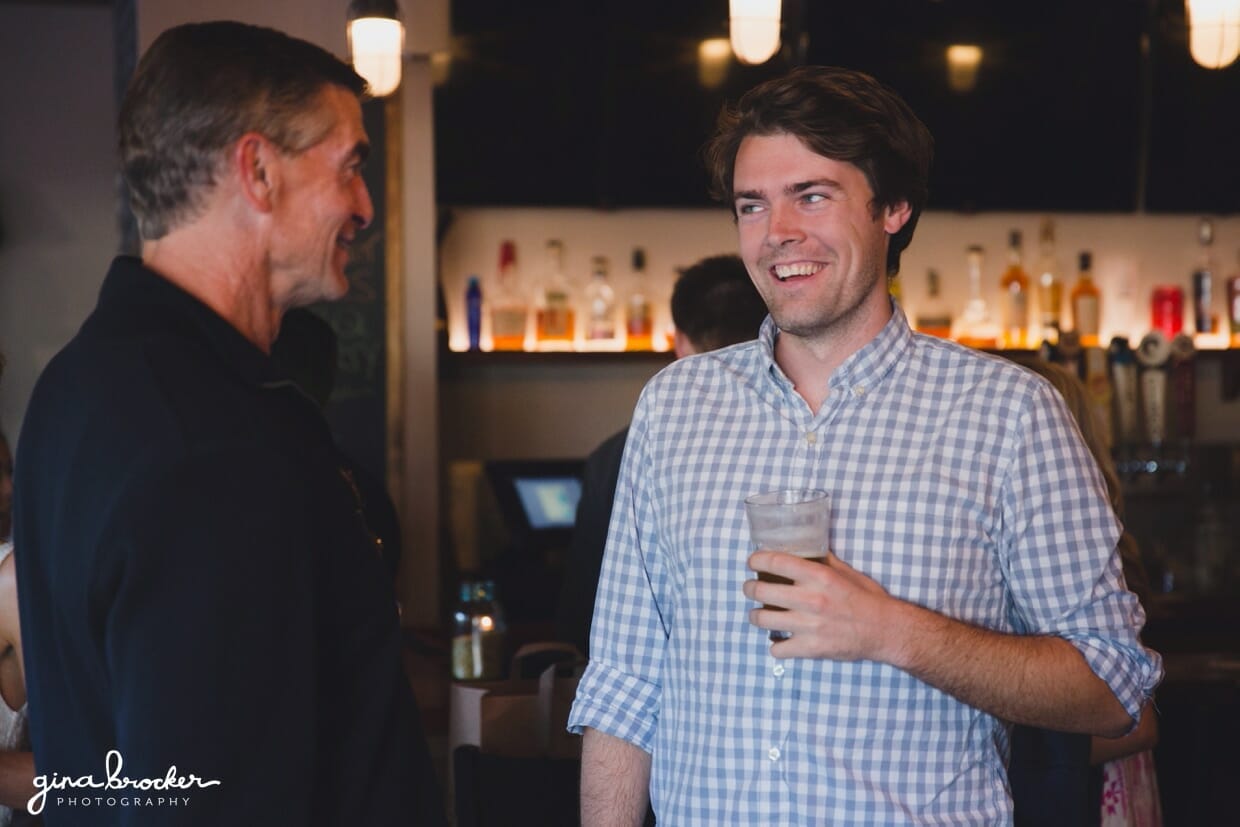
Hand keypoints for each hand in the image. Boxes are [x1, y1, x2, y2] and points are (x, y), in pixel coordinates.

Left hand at [742, 550, 892, 660]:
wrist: (886, 631)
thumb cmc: (867, 599)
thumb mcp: (847, 572)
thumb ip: (824, 560)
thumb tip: (806, 547)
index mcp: (819, 577)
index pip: (775, 561)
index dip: (757, 560)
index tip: (752, 562)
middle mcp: (811, 600)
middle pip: (761, 590)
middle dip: (749, 588)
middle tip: (750, 588)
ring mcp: (809, 626)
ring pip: (762, 618)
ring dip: (756, 615)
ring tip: (758, 613)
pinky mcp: (811, 648)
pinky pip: (777, 649)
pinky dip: (776, 646)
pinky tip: (780, 640)